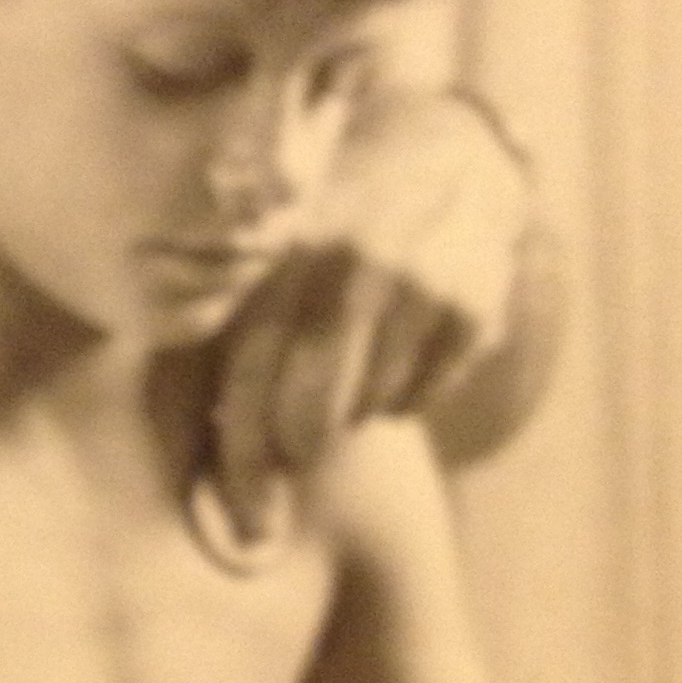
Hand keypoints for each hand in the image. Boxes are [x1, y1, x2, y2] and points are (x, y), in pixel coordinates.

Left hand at [209, 87, 543, 539]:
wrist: (438, 148)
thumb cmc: (323, 227)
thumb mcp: (266, 257)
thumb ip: (229, 347)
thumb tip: (211, 484)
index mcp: (275, 256)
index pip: (249, 386)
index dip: (245, 471)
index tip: (251, 533)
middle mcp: (344, 265)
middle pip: (312, 418)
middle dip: (299, 451)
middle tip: (299, 445)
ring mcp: (415, 284)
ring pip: (368, 413)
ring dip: (350, 411)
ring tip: (349, 359)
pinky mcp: (470, 305)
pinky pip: (420, 398)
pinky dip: (401, 392)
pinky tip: (395, 345)